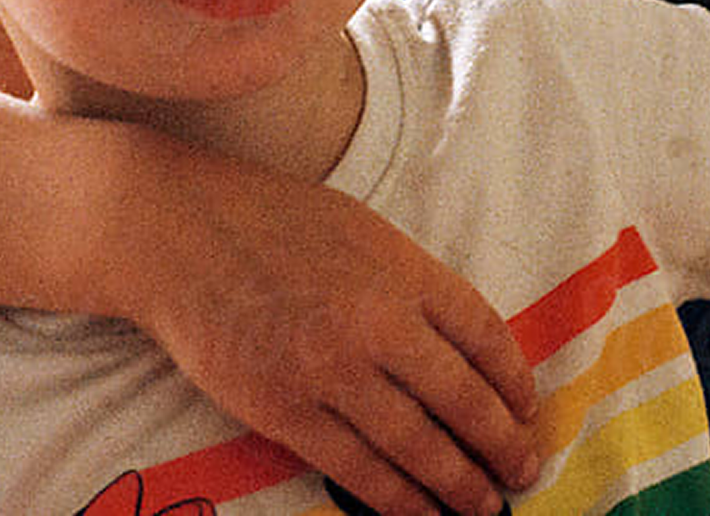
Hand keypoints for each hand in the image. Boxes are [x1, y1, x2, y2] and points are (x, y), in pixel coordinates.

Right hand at [120, 169, 537, 515]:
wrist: (182, 233)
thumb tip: (461, 348)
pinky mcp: (285, 411)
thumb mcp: (364, 232)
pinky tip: (420, 513)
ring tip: (484, 507)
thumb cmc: (274, 223)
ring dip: (458, 484)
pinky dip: (396, 498)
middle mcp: (379, 323)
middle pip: (462, 399)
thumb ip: (413, 284)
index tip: (527, 410)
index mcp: (405, 270)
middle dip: (501, 445)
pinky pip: (356, 469)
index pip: (484, 335)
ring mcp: (332, 372)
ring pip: (416, 445)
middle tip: (522, 472)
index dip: (513, 381)